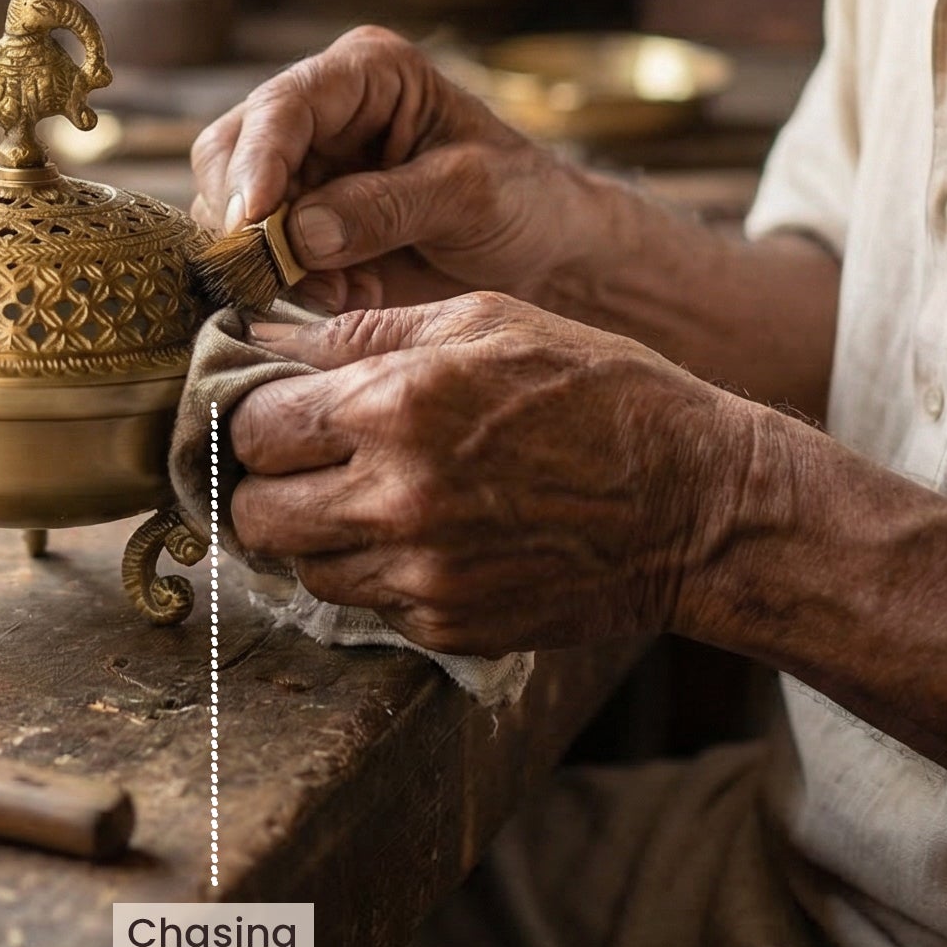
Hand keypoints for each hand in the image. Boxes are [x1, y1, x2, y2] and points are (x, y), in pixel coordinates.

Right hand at [190, 27, 602, 312]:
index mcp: (366, 72)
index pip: (283, 105)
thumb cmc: (525, 201)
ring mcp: (303, 167)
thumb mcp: (470, 195)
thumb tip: (298, 233)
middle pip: (231, 151)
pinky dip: (282, 285)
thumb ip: (386, 207)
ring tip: (337, 291)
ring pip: (228, 207)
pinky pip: (254, 252)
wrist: (547, 255)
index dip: (258, 161)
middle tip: (287, 276)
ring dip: (266, 260)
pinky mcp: (298, 221)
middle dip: (249, 218)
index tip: (251, 222)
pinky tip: (339, 297)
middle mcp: (319, 111)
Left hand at [228, 295, 748, 653]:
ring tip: (365, 494)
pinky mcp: (449, 627)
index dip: (250, 414)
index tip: (273, 407)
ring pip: (301, 568)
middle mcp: (394, 500)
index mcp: (392, 409)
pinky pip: (365, 605)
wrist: (696, 501)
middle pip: (254, 513)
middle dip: (266, 484)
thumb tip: (260, 334)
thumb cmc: (593, 389)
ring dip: (315, 533)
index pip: (250, 428)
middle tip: (302, 460)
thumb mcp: (480, 320)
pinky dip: (373, 573)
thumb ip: (359, 332)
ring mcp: (421, 575)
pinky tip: (421, 533)